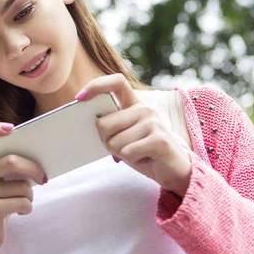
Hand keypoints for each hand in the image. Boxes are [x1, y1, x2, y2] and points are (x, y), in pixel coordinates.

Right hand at [0, 122, 46, 253]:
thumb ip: (9, 171)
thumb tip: (39, 159)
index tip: (11, 128)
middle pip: (12, 161)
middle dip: (33, 169)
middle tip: (44, 178)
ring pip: (22, 186)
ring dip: (29, 197)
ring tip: (22, 203)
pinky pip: (22, 202)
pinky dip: (27, 208)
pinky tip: (19, 212)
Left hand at [75, 74, 190, 197]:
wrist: (174, 172)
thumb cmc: (144, 153)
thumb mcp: (124, 137)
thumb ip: (111, 126)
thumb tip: (92, 123)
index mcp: (134, 104)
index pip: (116, 82)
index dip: (96, 85)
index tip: (79, 98)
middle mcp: (144, 109)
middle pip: (103, 123)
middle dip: (106, 141)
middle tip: (123, 148)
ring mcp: (153, 122)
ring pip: (114, 142)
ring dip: (121, 154)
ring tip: (138, 153)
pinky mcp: (159, 139)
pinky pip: (128, 151)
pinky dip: (132, 160)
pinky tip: (145, 159)